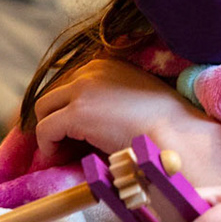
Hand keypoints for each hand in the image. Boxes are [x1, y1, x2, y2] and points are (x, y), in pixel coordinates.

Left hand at [31, 57, 199, 157]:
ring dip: (49, 132)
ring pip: (43, 110)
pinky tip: (61, 158)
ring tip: (61, 153)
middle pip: (52, 94)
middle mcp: (91, 69)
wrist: (176, 135)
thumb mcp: (135, 98)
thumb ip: (109, 99)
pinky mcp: (77, 113)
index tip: (71, 131)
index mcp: (106, 63)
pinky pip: (45, 130)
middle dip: (53, 118)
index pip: (68, 82)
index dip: (65, 108)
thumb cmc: (165, 126)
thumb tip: (89, 120)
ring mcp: (82, 90)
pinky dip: (48, 146)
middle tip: (62, 144)